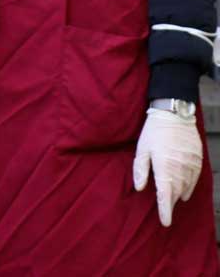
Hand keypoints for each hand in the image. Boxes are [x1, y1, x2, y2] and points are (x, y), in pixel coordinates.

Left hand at [133, 107, 202, 226]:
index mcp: (164, 166)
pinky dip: (189, 187)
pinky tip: (184, 191)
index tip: (165, 222)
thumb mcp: (142, 149)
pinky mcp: (198, 160)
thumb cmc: (153, 132)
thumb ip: (140, 169)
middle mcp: (180, 168)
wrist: (174, 115)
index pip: (165, 194)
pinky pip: (195, 179)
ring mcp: (191, 164)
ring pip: (186, 187)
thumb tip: (140, 188)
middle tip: (165, 212)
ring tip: (173, 202)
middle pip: (176, 192)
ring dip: (179, 196)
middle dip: (170, 203)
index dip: (165, 210)